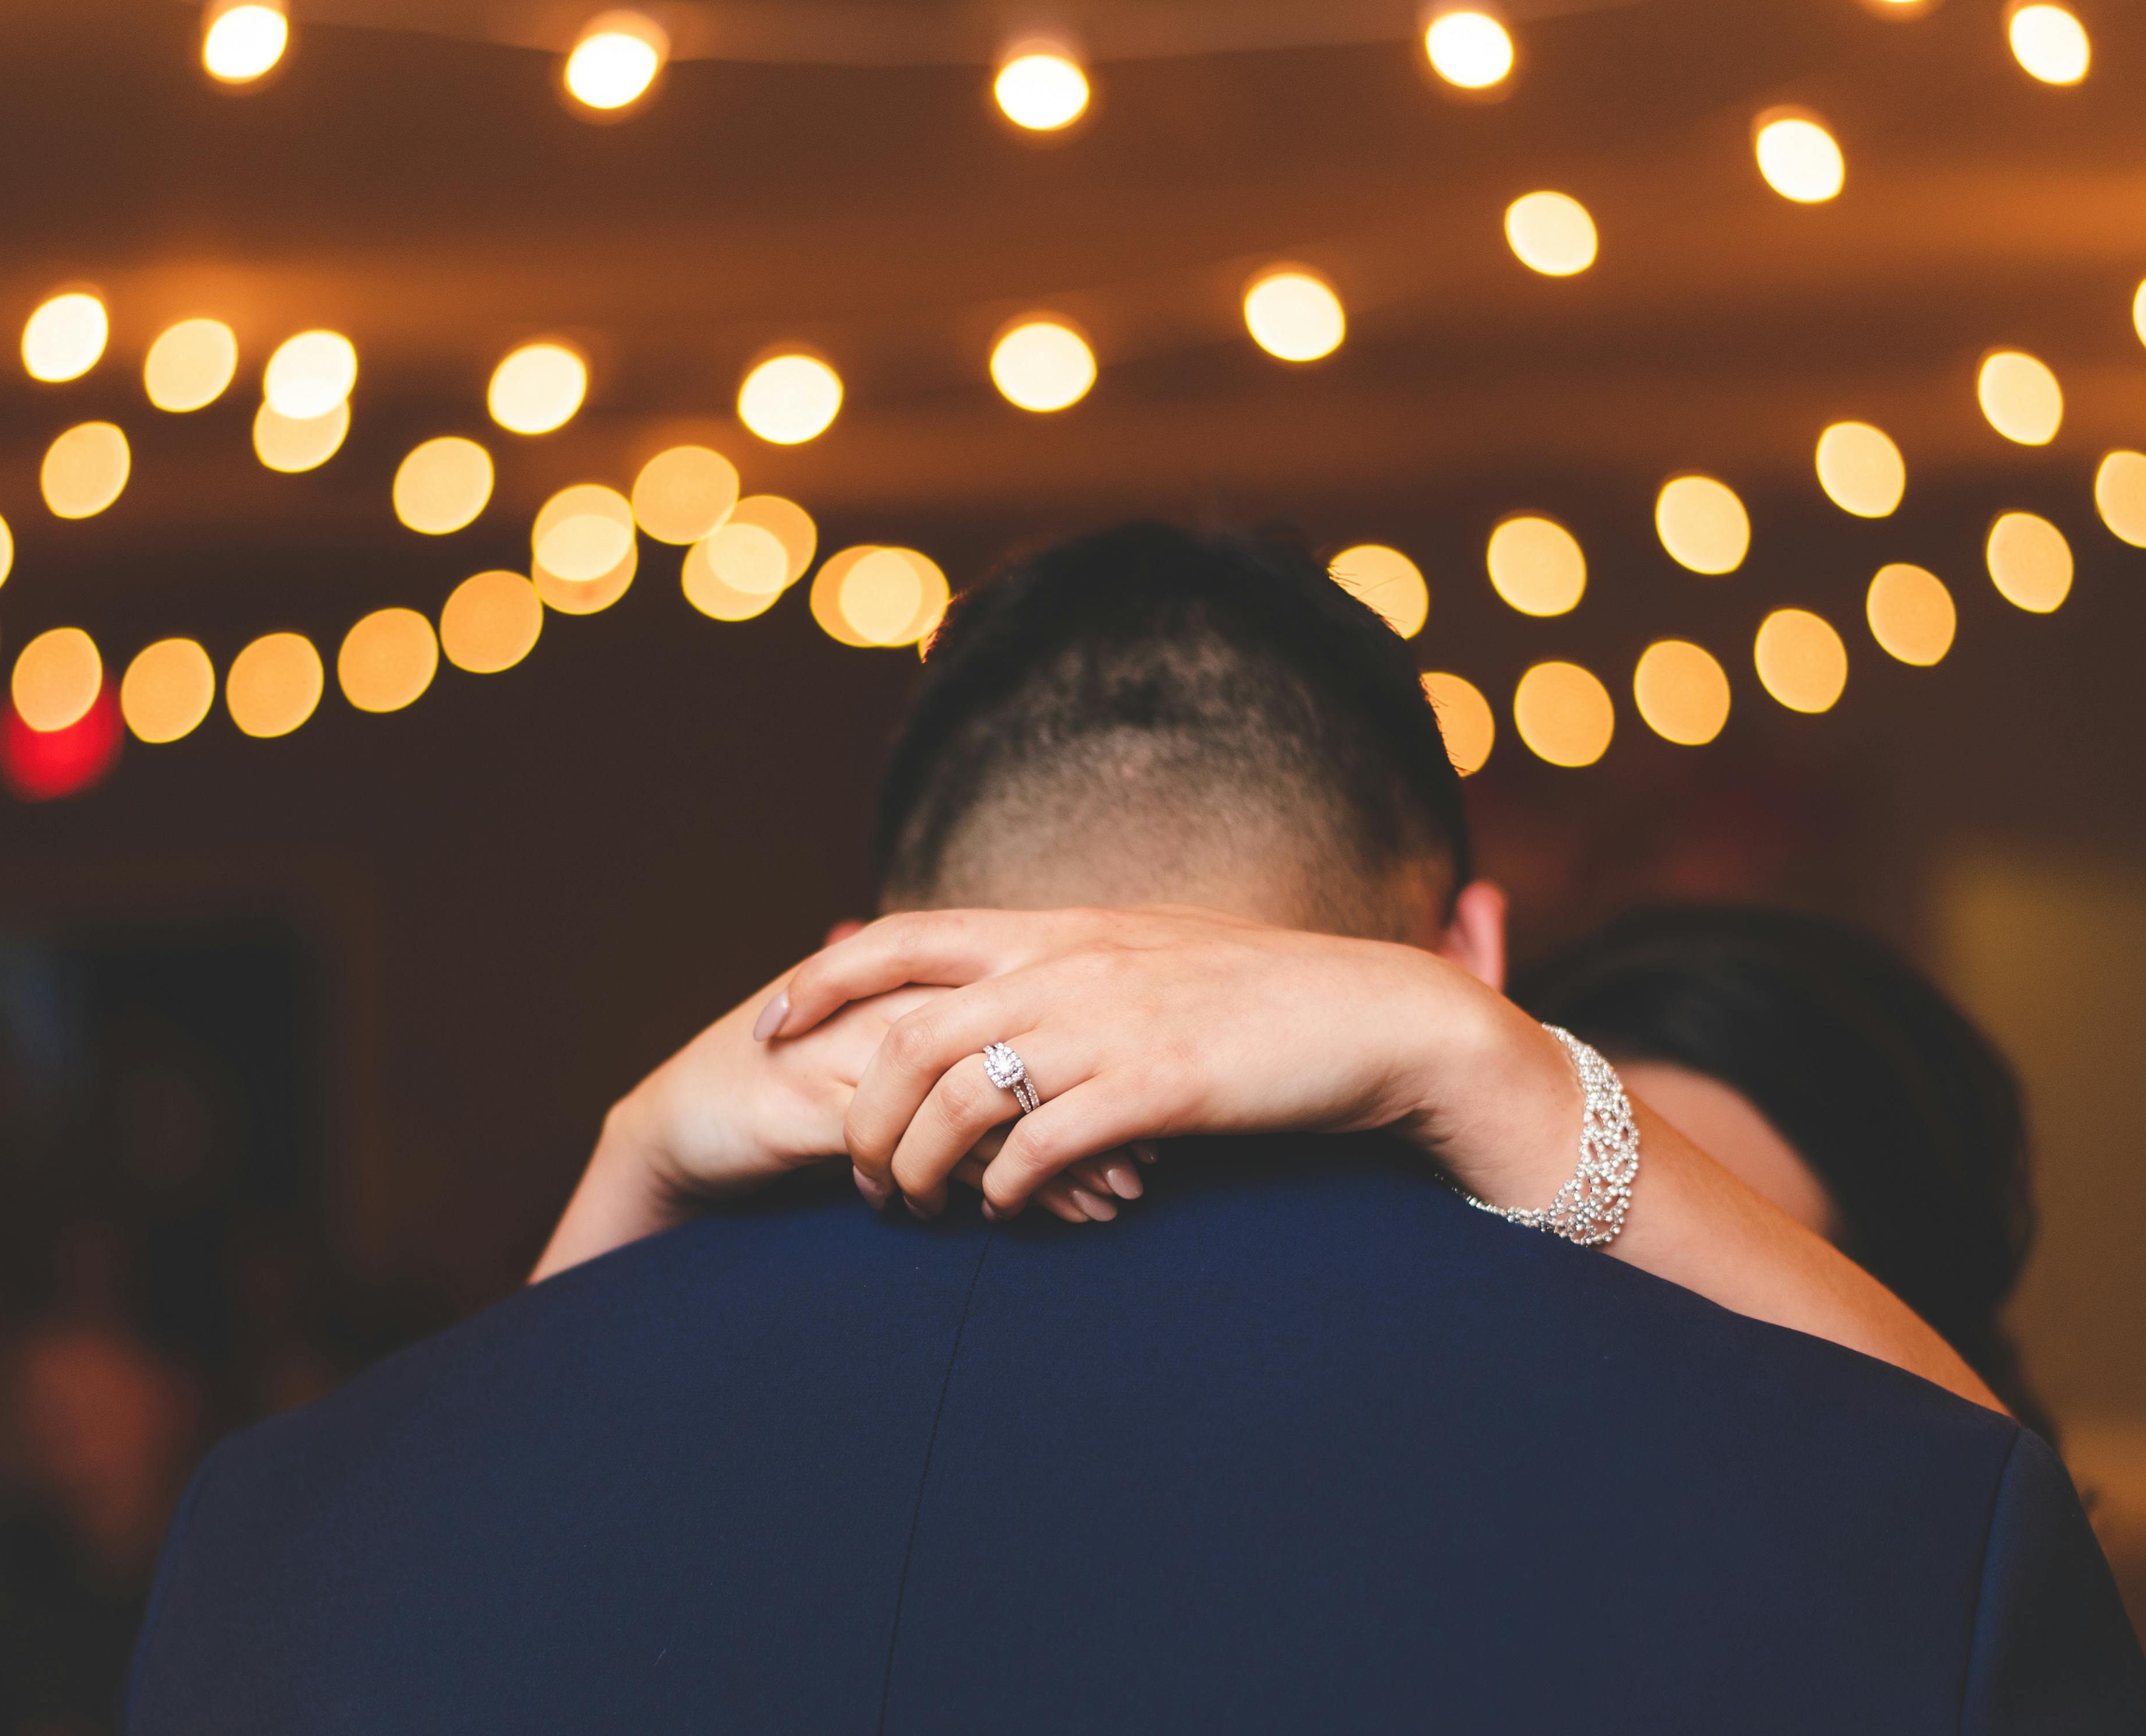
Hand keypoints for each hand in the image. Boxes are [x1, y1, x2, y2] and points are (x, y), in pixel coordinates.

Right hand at [537, 962, 1146, 1279]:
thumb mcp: (886, 1062)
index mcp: (914, 980)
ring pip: (971, 1090)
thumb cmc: (794, 1091)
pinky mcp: (811, 1101)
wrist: (679, 1123)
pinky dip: (970, 1179)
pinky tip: (1016, 1215)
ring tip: (1116, 1199)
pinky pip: (910, 1141)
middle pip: (1015, 1037)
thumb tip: (1072, 1078)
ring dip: (1050, 1148)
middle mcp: (887, 1001)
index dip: (1101, 1044)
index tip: (1169, 1094)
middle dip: (1097, 1098)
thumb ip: (964, 1052)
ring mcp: (847, 1047)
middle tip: (1164, 1155)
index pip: (1028, 999)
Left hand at [755, 907, 1579, 1219]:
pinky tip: (1006, 1216)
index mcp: (1060, 929)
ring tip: (916, 1212)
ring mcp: (1117, 1021)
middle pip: (909, 1035)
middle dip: (859, 1114)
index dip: (820, 981)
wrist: (1378, 1016)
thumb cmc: (1259, 1000)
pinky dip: (1009, 1188)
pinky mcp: (1163, 1084)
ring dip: (920, 1164)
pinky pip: (1048, 1144)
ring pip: (964, 1095)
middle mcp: (1073, 963)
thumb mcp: (1147, 961)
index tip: (767, 1028)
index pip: (902, 938)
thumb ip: (1065, 974)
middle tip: (855, 1178)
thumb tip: (997, 1009)